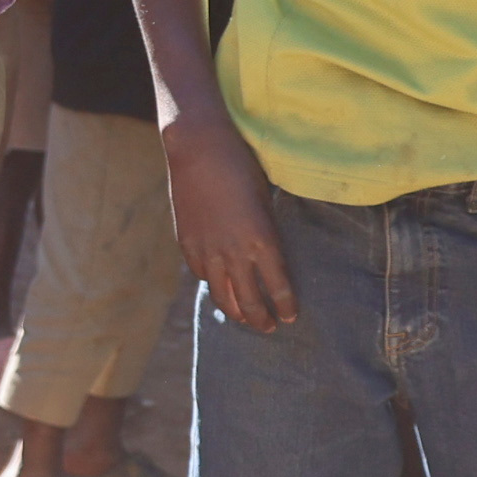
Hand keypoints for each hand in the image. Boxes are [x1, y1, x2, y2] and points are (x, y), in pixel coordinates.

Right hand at [162, 119, 297, 332]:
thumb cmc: (241, 166)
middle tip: (269, 327)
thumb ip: (265, 232)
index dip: (285, 306)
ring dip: (236, 311)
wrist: (198, 149)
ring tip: (243, 318)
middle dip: (262, 318)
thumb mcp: (264, 201)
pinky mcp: (187, 244)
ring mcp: (207, 251)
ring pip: (222, 295)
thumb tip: (266, 255)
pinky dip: (213, 283)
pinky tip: (219, 285)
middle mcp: (235, 253)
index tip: (290, 316)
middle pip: (250, 301)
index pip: (279, 288)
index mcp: (262, 241)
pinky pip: (202, 274)